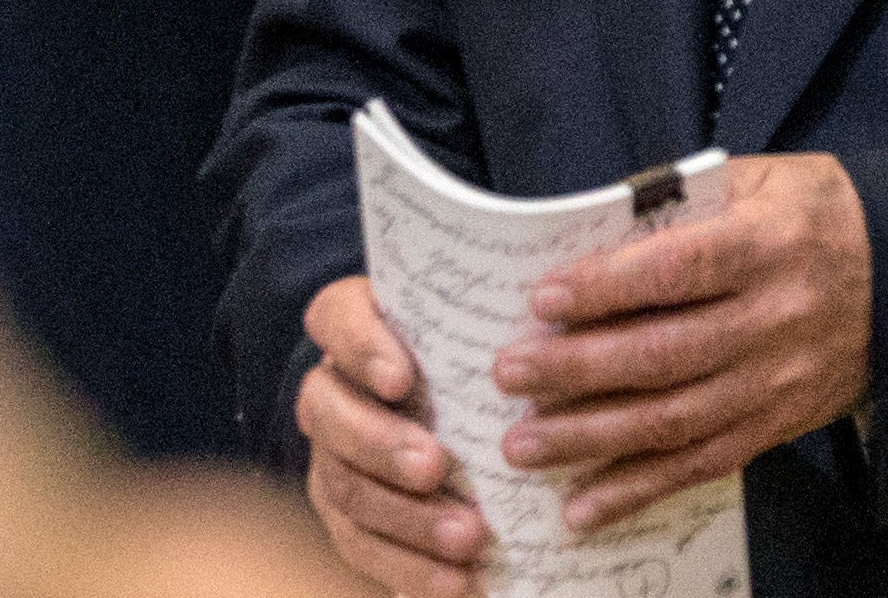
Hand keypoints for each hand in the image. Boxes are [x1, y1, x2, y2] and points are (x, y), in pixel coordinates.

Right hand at [296, 275, 486, 596]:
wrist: (449, 417)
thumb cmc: (472, 356)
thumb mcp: (478, 327)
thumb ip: (498, 323)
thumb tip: (558, 317)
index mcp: (355, 326)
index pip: (335, 320)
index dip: (360, 348)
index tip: (400, 379)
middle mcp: (332, 390)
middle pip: (329, 412)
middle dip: (380, 444)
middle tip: (432, 467)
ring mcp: (332, 457)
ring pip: (345, 486)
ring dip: (406, 518)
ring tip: (466, 538)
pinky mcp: (346, 516)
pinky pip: (364, 546)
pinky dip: (410, 569)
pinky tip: (457, 583)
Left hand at [489, 151, 870, 530]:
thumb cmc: (814, 216)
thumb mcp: (762, 179)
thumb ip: (684, 201)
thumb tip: (593, 229)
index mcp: (768, 244)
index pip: (680, 269)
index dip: (610, 286)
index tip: (544, 298)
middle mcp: (775, 319)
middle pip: (667, 354)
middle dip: (579, 369)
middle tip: (508, 373)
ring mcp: (777, 382)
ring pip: (677, 420)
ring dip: (593, 438)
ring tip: (524, 445)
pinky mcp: (777, 426)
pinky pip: (703, 466)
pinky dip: (640, 490)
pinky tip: (582, 505)